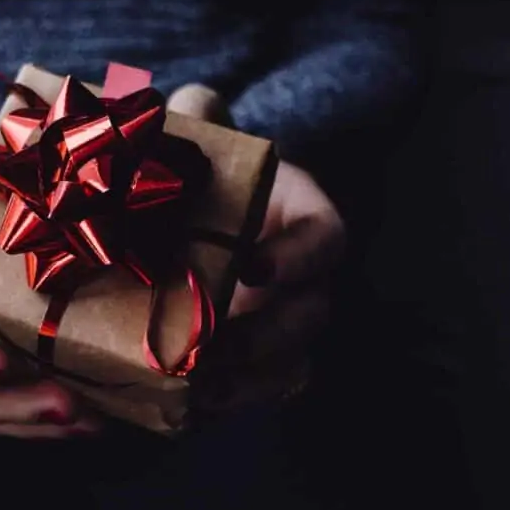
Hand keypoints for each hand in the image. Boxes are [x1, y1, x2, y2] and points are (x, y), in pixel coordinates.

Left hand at [167, 84, 344, 401]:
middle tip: (211, 345)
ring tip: (197, 389)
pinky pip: (258, 393)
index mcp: (305, 220)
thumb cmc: (207, 180)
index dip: (297, 258)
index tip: (253, 267)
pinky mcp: (259, 363)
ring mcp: (285, 326)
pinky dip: (226, 404)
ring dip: (247, 383)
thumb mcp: (205, 147)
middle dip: (264, 336)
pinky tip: (183, 410)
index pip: (326, 239)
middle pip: (309, 317)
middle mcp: (306, 279)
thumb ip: (202, 122)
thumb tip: (192, 100)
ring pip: (290, 365)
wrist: (196, 224)